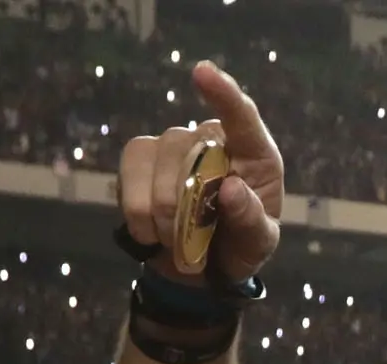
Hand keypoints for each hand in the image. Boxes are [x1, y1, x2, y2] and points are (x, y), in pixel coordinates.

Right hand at [117, 62, 284, 284]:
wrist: (203, 268)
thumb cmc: (240, 245)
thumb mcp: (258, 243)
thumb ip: (251, 220)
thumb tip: (231, 190)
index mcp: (252, 152)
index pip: (241, 115)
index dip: (222, 93)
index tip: (201, 71)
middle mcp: (211, 139)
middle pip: (186, 149)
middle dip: (183, 202)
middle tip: (192, 240)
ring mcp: (172, 144)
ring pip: (153, 162)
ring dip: (160, 213)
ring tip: (175, 240)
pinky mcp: (139, 158)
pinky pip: (128, 174)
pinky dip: (137, 213)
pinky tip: (151, 232)